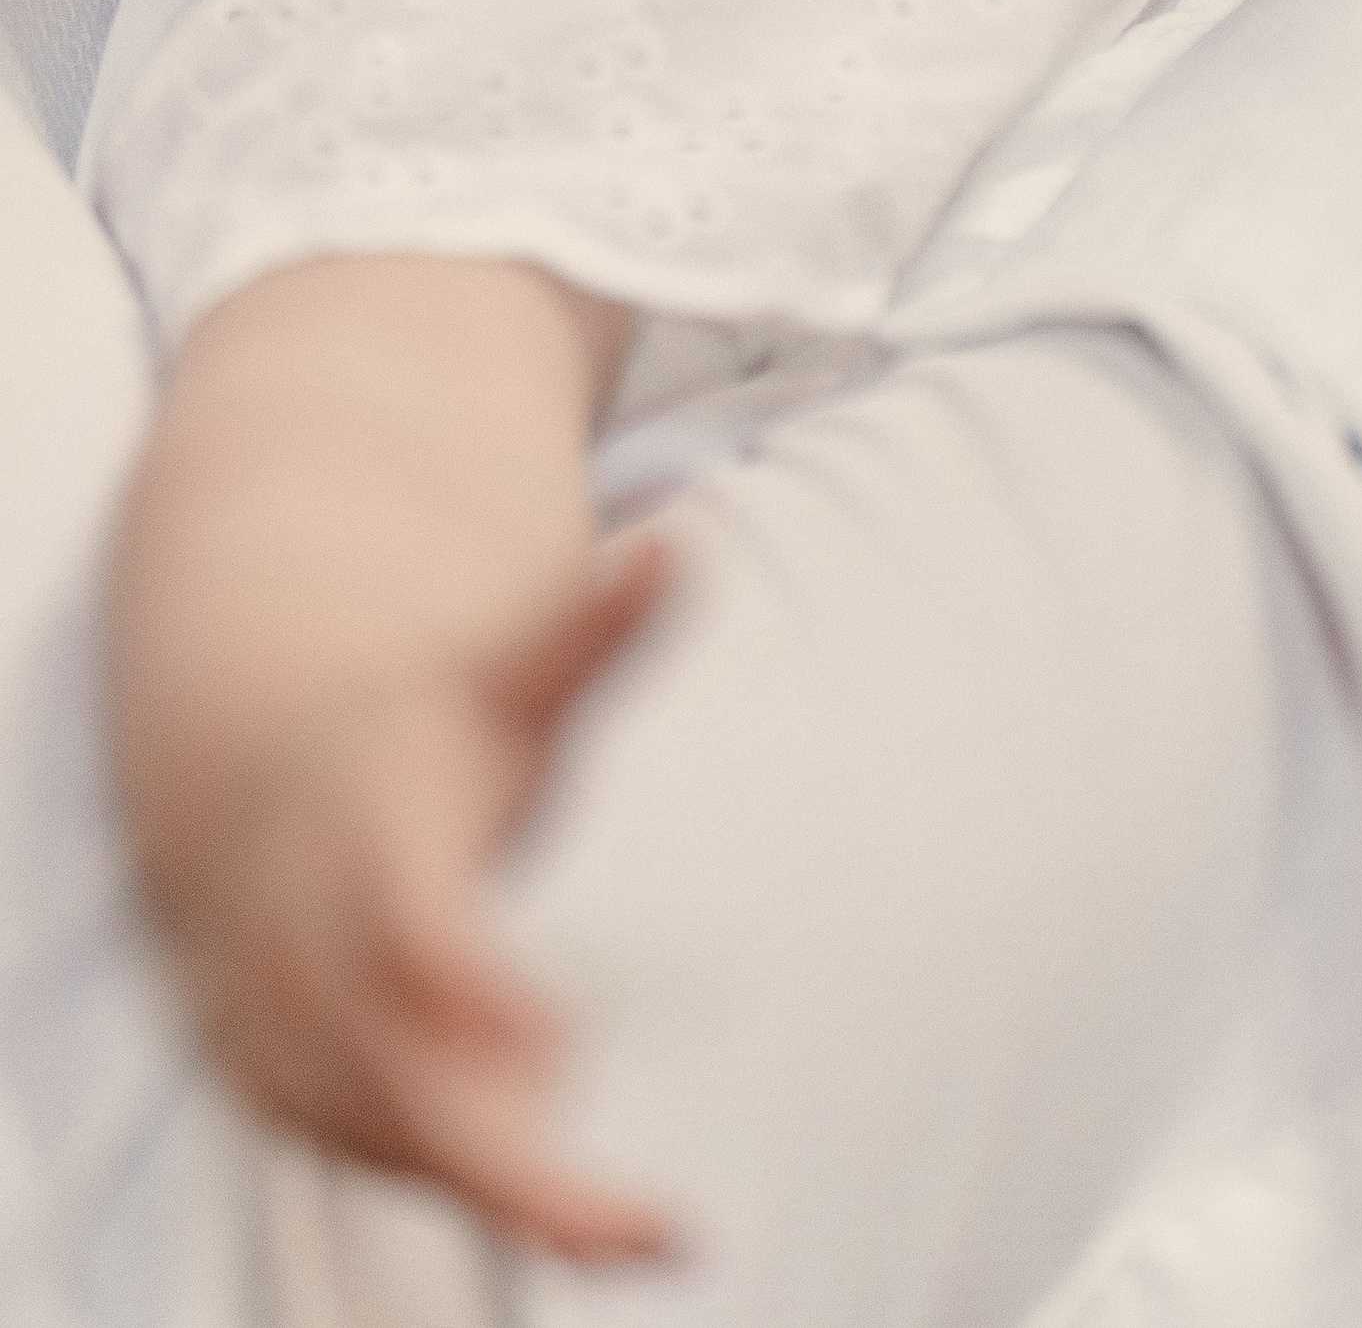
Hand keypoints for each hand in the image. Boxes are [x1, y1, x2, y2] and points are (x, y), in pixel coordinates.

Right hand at [171, 544, 674, 1261]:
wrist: (263, 788)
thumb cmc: (422, 729)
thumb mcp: (504, 671)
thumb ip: (590, 632)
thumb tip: (676, 550)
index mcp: (371, 838)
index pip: (411, 933)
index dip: (470, 992)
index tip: (557, 1044)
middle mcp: (311, 948)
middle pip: (404, 1082)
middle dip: (515, 1171)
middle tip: (652, 1234)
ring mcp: (287, 1029)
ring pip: (393, 1142)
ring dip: (509, 1192)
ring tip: (636, 1229)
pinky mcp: (291, 1089)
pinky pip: (379, 1159)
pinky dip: (467, 1192)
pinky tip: (573, 1217)